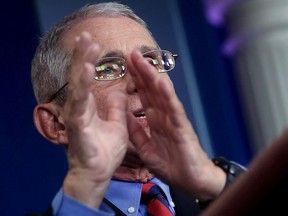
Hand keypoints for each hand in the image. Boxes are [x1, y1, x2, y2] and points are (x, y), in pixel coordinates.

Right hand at [62, 32, 128, 206]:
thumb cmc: (104, 151)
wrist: (97, 174)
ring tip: (87, 44)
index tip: (94, 44)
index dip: (91, 62)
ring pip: (78, 85)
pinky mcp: (79, 126)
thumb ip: (117, 107)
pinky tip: (88, 70)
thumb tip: (119, 92)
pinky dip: (84, 86)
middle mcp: (80, 109)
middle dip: (84, 56)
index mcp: (89, 108)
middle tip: (86, 36)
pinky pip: (81, 103)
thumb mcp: (118, 125)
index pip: (89, 80)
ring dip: (83, 63)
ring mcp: (78, 116)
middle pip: (81, 77)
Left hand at [126, 50, 225, 200]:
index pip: (143, 95)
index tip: (125, 65)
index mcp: (155, 120)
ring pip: (161, 94)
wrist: (191, 180)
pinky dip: (168, 95)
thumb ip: (136, 132)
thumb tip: (124, 116)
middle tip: (131, 53)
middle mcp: (164, 115)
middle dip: (140, 71)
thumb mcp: (145, 148)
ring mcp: (174, 119)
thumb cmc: (171, 164)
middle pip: (151, 90)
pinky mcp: (182, 127)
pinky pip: (174, 109)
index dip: (134, 80)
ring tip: (142, 59)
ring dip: (152, 76)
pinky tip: (162, 81)